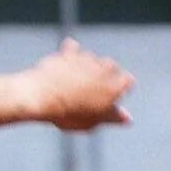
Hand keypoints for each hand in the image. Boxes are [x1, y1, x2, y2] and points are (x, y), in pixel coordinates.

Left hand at [20, 39, 134, 131]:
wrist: (41, 97)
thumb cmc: (69, 113)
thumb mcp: (93, 122)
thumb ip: (112, 117)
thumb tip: (128, 119)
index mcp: (116, 84)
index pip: (128, 81)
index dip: (120, 90)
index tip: (110, 98)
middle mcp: (105, 67)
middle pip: (112, 67)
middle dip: (104, 77)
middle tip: (91, 92)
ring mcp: (87, 58)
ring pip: (93, 59)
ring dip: (88, 67)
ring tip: (75, 84)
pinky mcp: (69, 54)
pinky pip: (72, 48)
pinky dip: (71, 53)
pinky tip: (66, 61)